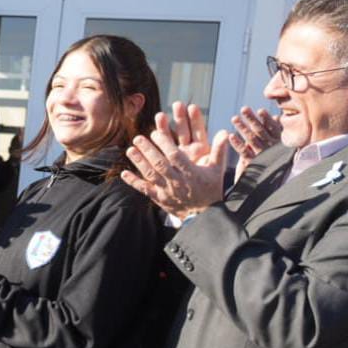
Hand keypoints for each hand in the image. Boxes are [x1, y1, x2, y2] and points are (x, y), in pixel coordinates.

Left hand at [121, 102, 227, 218]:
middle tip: (139, 138)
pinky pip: (145, 190)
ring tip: (130, 150)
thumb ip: (219, 151)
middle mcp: (177, 182)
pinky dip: (134, 182)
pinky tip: (123, 174)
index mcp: (191, 173)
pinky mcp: (159, 199)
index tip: (155, 133)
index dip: (165, 144)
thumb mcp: (217, 170)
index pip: (175, 156)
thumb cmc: (210, 189)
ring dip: (139, 162)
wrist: (205, 215)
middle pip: (160, 164)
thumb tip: (224, 132)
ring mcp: (167, 191)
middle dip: (148, 150)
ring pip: (151, 175)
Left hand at [228, 105, 281, 177]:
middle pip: (260, 131)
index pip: (273, 128)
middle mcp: (271, 147)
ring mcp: (262, 155)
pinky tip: (230, 136)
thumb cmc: (280, 162)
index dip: (266, 119)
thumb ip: (278, 130)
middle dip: (252, 119)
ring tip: (234, 118)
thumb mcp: (282, 144)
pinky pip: (244, 153)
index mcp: (279, 142)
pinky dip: (237, 144)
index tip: (260, 110)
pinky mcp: (254, 163)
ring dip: (242, 128)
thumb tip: (277, 116)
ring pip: (251, 139)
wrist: (277, 185)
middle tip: (243, 109)